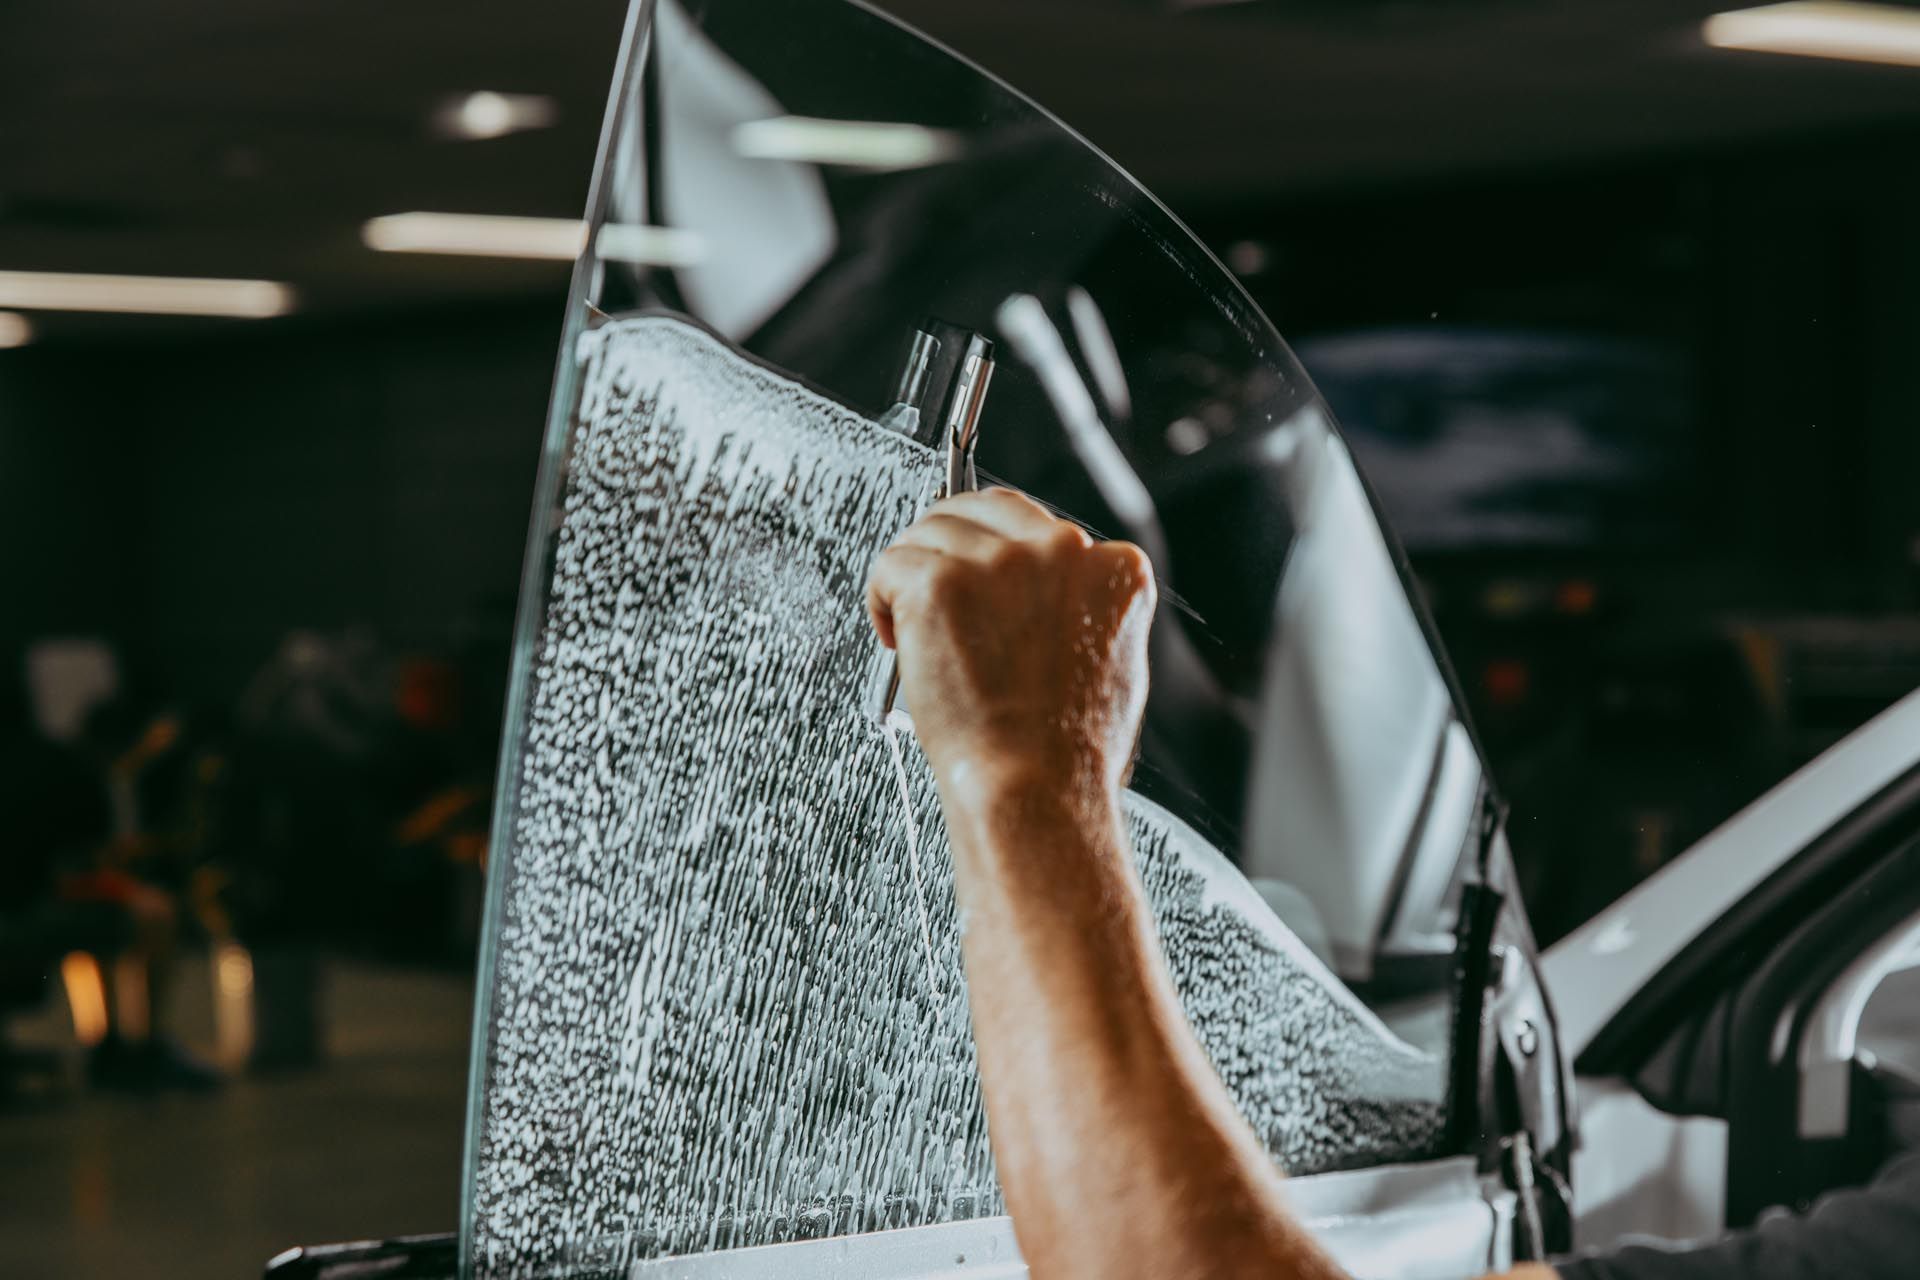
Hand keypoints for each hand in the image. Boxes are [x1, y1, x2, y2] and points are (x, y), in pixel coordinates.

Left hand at [865, 489, 1154, 801]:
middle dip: (956, 548)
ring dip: (916, 575)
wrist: (1033, 788)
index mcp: (1115, 568)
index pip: (1043, 527)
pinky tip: (897, 636)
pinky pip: (892, 562)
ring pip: (933, 530)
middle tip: (939, 600)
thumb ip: (1089, 610)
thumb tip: (1046, 596)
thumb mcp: (1116, 664)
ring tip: (916, 631)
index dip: (1003, 560)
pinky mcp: (940, 581)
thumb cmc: (1067, 751)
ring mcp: (999, 563)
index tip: (986, 593)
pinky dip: (882, 599)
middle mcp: (1061, 552)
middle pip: (987, 510)